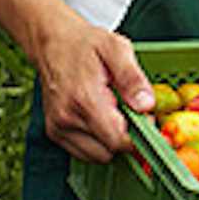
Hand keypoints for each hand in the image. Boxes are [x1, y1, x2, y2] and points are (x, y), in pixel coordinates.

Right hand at [32, 12, 152, 162]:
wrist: (52, 43)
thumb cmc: (86, 44)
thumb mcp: (117, 49)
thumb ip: (133, 78)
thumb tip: (146, 106)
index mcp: (84, 99)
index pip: (117, 140)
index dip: (138, 134)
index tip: (145, 119)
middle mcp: (66, 119)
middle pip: (109, 151)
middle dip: (125, 136)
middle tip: (128, 110)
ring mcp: (58, 128)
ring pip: (97, 156)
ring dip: (110, 141)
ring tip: (112, 111)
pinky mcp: (54, 133)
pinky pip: (84, 152)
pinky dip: (97, 142)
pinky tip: (99, 118)